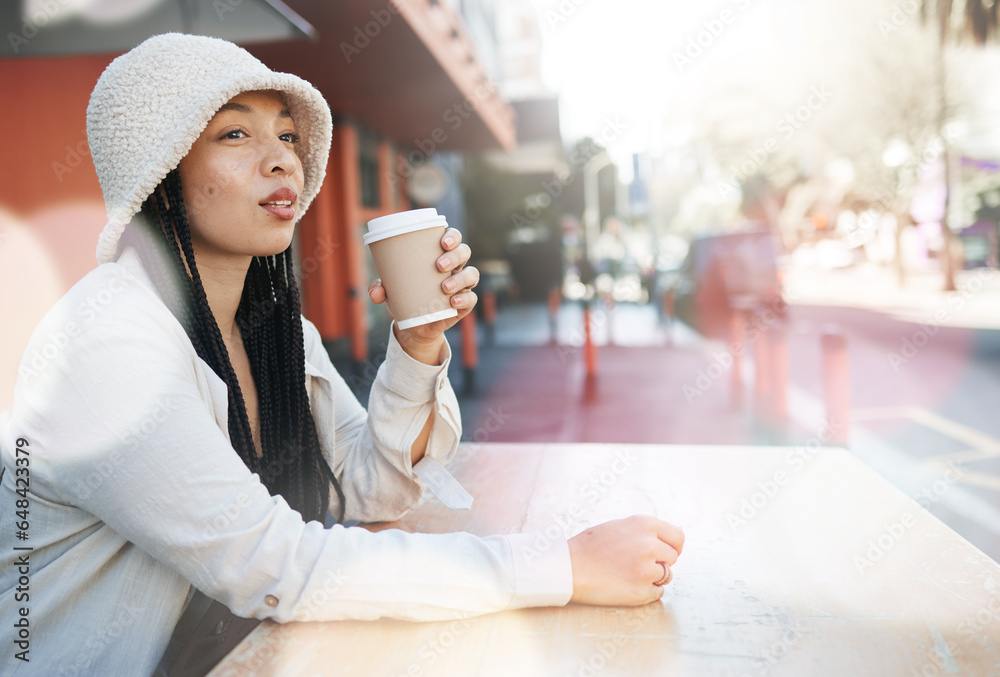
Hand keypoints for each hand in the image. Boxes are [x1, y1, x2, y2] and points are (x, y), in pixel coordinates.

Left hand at [368, 227, 478, 364]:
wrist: (415, 326)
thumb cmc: (405, 297)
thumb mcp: (390, 292)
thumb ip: (380, 288)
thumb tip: (375, 292)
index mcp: (439, 255)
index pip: (452, 238)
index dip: (452, 236)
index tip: (443, 241)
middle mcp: (455, 267)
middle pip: (464, 252)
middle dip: (455, 255)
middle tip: (439, 265)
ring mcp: (462, 285)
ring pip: (472, 274)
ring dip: (460, 278)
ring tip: (444, 287)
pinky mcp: (465, 304)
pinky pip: (472, 298)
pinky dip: (465, 299)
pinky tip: (453, 302)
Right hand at [567, 515, 684, 605]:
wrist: (569, 568)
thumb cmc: (590, 546)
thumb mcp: (619, 526)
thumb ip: (648, 530)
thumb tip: (679, 533)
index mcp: (644, 524)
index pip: (678, 537)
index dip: (673, 546)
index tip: (665, 552)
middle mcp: (649, 545)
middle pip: (672, 557)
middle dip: (659, 561)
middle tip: (635, 563)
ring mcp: (647, 569)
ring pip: (666, 575)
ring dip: (652, 576)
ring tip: (626, 573)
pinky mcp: (642, 591)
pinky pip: (657, 592)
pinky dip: (645, 591)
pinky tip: (625, 584)